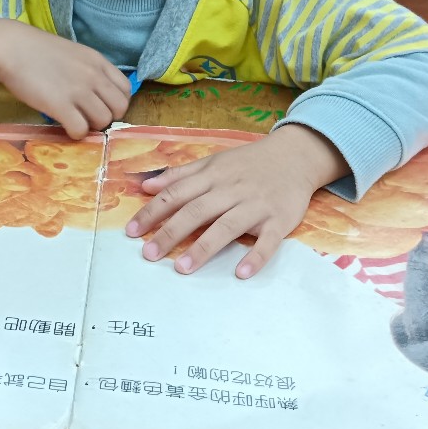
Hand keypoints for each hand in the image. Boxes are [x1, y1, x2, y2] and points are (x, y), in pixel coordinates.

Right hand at [0, 19, 130, 139]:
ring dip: (91, 126)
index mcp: (98, 62)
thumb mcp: (74, 54)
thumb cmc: (38, 50)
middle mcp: (93, 76)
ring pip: (103, 122)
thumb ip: (89, 70)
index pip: (125, 90)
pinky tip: (65, 126)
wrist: (12, 47)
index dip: (115, 103)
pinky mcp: (60, 105)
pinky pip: (81, 130)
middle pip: (119, 109)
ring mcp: (78, 91)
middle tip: (88, 117)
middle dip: (106, 118)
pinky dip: (76, 133)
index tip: (101, 106)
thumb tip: (96, 93)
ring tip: (75, 122)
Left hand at [126, 125, 347, 278]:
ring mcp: (256, 206)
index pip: (176, 194)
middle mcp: (231, 190)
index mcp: (212, 176)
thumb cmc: (249, 162)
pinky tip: (241, 272)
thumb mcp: (213, 161)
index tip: (131, 231)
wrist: (296, 156)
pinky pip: (268, 241)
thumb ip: (180, 175)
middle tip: (148, 254)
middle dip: (170, 232)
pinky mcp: (280, 220)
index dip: (153, 212)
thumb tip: (146, 186)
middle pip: (197, 211)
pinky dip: (256, 256)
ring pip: (227, 226)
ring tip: (182, 268)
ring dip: (204, 248)